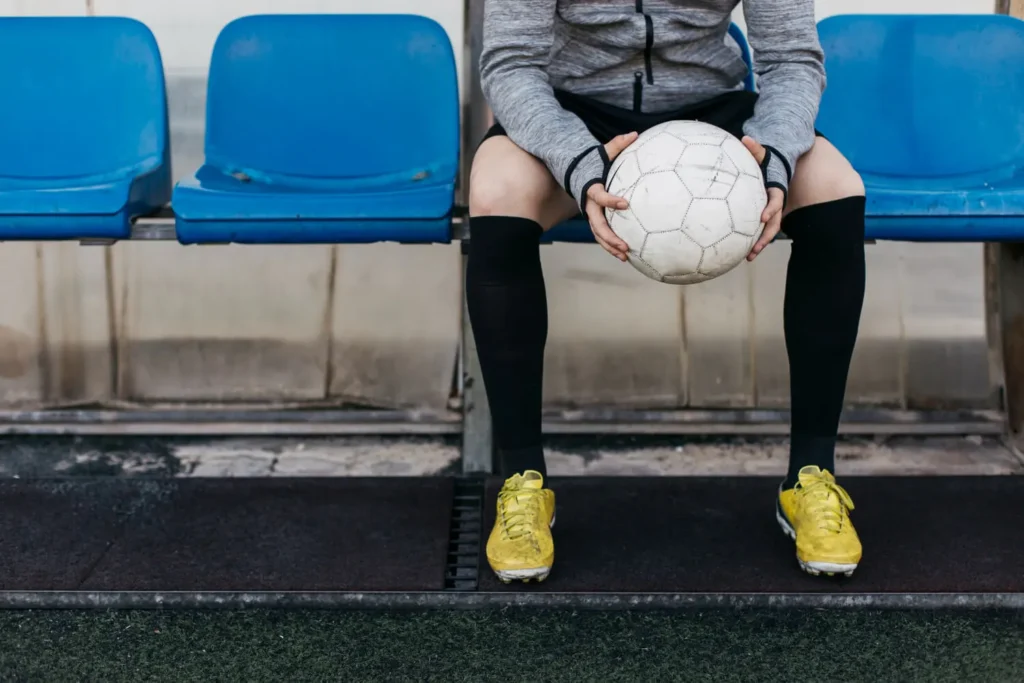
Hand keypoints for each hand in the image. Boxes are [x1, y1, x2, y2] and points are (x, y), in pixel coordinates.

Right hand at [586, 131, 638, 260]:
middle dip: (611, 237)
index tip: (626, 203)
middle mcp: (588, 205)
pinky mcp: (594, 220)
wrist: (576, 171)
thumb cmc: (592, 162)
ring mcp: (590, 215)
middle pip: (598, 225)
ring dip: (611, 246)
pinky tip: (624, 255)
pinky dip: (610, 246)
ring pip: (598, 235)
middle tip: (625, 246)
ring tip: (625, 256)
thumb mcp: (603, 152)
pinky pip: (601, 235)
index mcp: (591, 189)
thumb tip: (635, 134)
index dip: (611, 200)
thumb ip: (618, 144)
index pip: (600, 196)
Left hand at [741, 136, 784, 261]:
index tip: (762, 217)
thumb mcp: (762, 154)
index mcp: (776, 190)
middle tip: (755, 249)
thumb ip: (755, 149)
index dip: (771, 209)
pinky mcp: (764, 216)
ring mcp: (771, 212)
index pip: (776, 201)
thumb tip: (745, 139)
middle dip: (766, 237)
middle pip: (774, 223)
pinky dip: (752, 240)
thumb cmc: (765, 161)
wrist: (773, 168)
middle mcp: (775, 204)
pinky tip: (740, 252)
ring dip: (760, 244)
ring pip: (768, 231)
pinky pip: (759, 230)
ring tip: (748, 257)